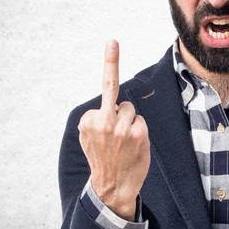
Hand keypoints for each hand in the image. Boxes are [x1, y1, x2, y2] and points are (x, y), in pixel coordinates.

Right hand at [78, 40, 150, 218]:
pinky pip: (141, 121)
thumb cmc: (103, 159)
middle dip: (122, 114)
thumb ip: (94, 118)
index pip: (107, 95)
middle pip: (120, 100)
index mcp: (86, 120)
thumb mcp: (88, 137)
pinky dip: (140, 131)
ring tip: (124, 144)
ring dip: (131, 124)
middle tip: (117, 135)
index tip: (112, 42)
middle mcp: (101, 120)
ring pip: (132, 110)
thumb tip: (111, 102)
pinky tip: (132, 147)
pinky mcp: (136, 133)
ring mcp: (119, 127)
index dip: (111, 86)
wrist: (112, 186)